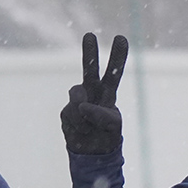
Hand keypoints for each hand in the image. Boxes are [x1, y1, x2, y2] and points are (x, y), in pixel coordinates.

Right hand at [60, 32, 128, 155]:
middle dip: (89, 53)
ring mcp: (77, 100)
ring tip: (90, 126)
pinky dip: (79, 124)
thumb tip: (82, 106)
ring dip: (84, 112)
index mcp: (108, 92)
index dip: (118, 56)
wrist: (91, 152)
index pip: (114, 72)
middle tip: (89, 35)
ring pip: (77, 95)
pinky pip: (71, 113)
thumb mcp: (113, 125)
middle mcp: (92, 92)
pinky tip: (83, 131)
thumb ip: (102, 113)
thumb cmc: (107, 134)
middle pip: (89, 70)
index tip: (122, 38)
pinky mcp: (66, 111)